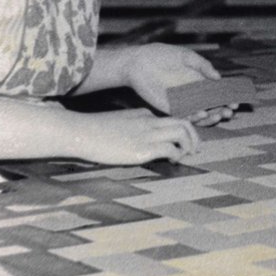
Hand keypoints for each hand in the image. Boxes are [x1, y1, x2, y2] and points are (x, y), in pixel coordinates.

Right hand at [75, 109, 199, 164]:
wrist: (80, 132)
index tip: (182, 142)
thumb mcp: (117, 124)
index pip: (170, 119)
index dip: (180, 131)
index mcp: (143, 114)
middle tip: (196, 149)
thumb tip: (136, 142)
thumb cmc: (93, 132)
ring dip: (189, 145)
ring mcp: (147, 134)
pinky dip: (177, 155)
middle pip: (183, 123)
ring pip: (182, 132)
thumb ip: (131, 128)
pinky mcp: (142, 149)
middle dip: (194, 136)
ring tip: (187, 156)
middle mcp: (149, 122)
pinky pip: (170, 149)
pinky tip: (172, 161)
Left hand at [121, 43, 236, 126]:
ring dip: (212, 116)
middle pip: (212, 106)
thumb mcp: (187, 56)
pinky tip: (203, 113)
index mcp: (198, 81)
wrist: (138, 62)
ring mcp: (181, 102)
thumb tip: (219, 77)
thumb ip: (203, 66)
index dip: (228, 98)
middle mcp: (192, 94)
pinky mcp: (170, 107)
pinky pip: (184, 115)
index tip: (236, 101)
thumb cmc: (162, 55)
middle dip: (223, 110)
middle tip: (231, 111)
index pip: (217, 93)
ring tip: (220, 113)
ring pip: (200, 114)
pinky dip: (194, 117)